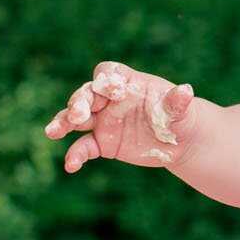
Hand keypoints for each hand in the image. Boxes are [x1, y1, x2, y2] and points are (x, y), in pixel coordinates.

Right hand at [43, 60, 200, 172]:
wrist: (179, 141)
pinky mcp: (102, 143)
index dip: (106, 80)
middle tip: (78, 116)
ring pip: (76, 119)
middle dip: (79, 103)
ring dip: (63, 123)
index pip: (107, 74)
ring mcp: (102, 121)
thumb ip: (177, 101)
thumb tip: (186, 91)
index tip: (112, 91)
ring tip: (53, 131)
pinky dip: (75, 155)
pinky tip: (71, 166)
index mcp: (127, 83)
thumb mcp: (180, 109)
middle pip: (86, 95)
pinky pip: (83, 147)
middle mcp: (109, 100)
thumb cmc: (179, 117)